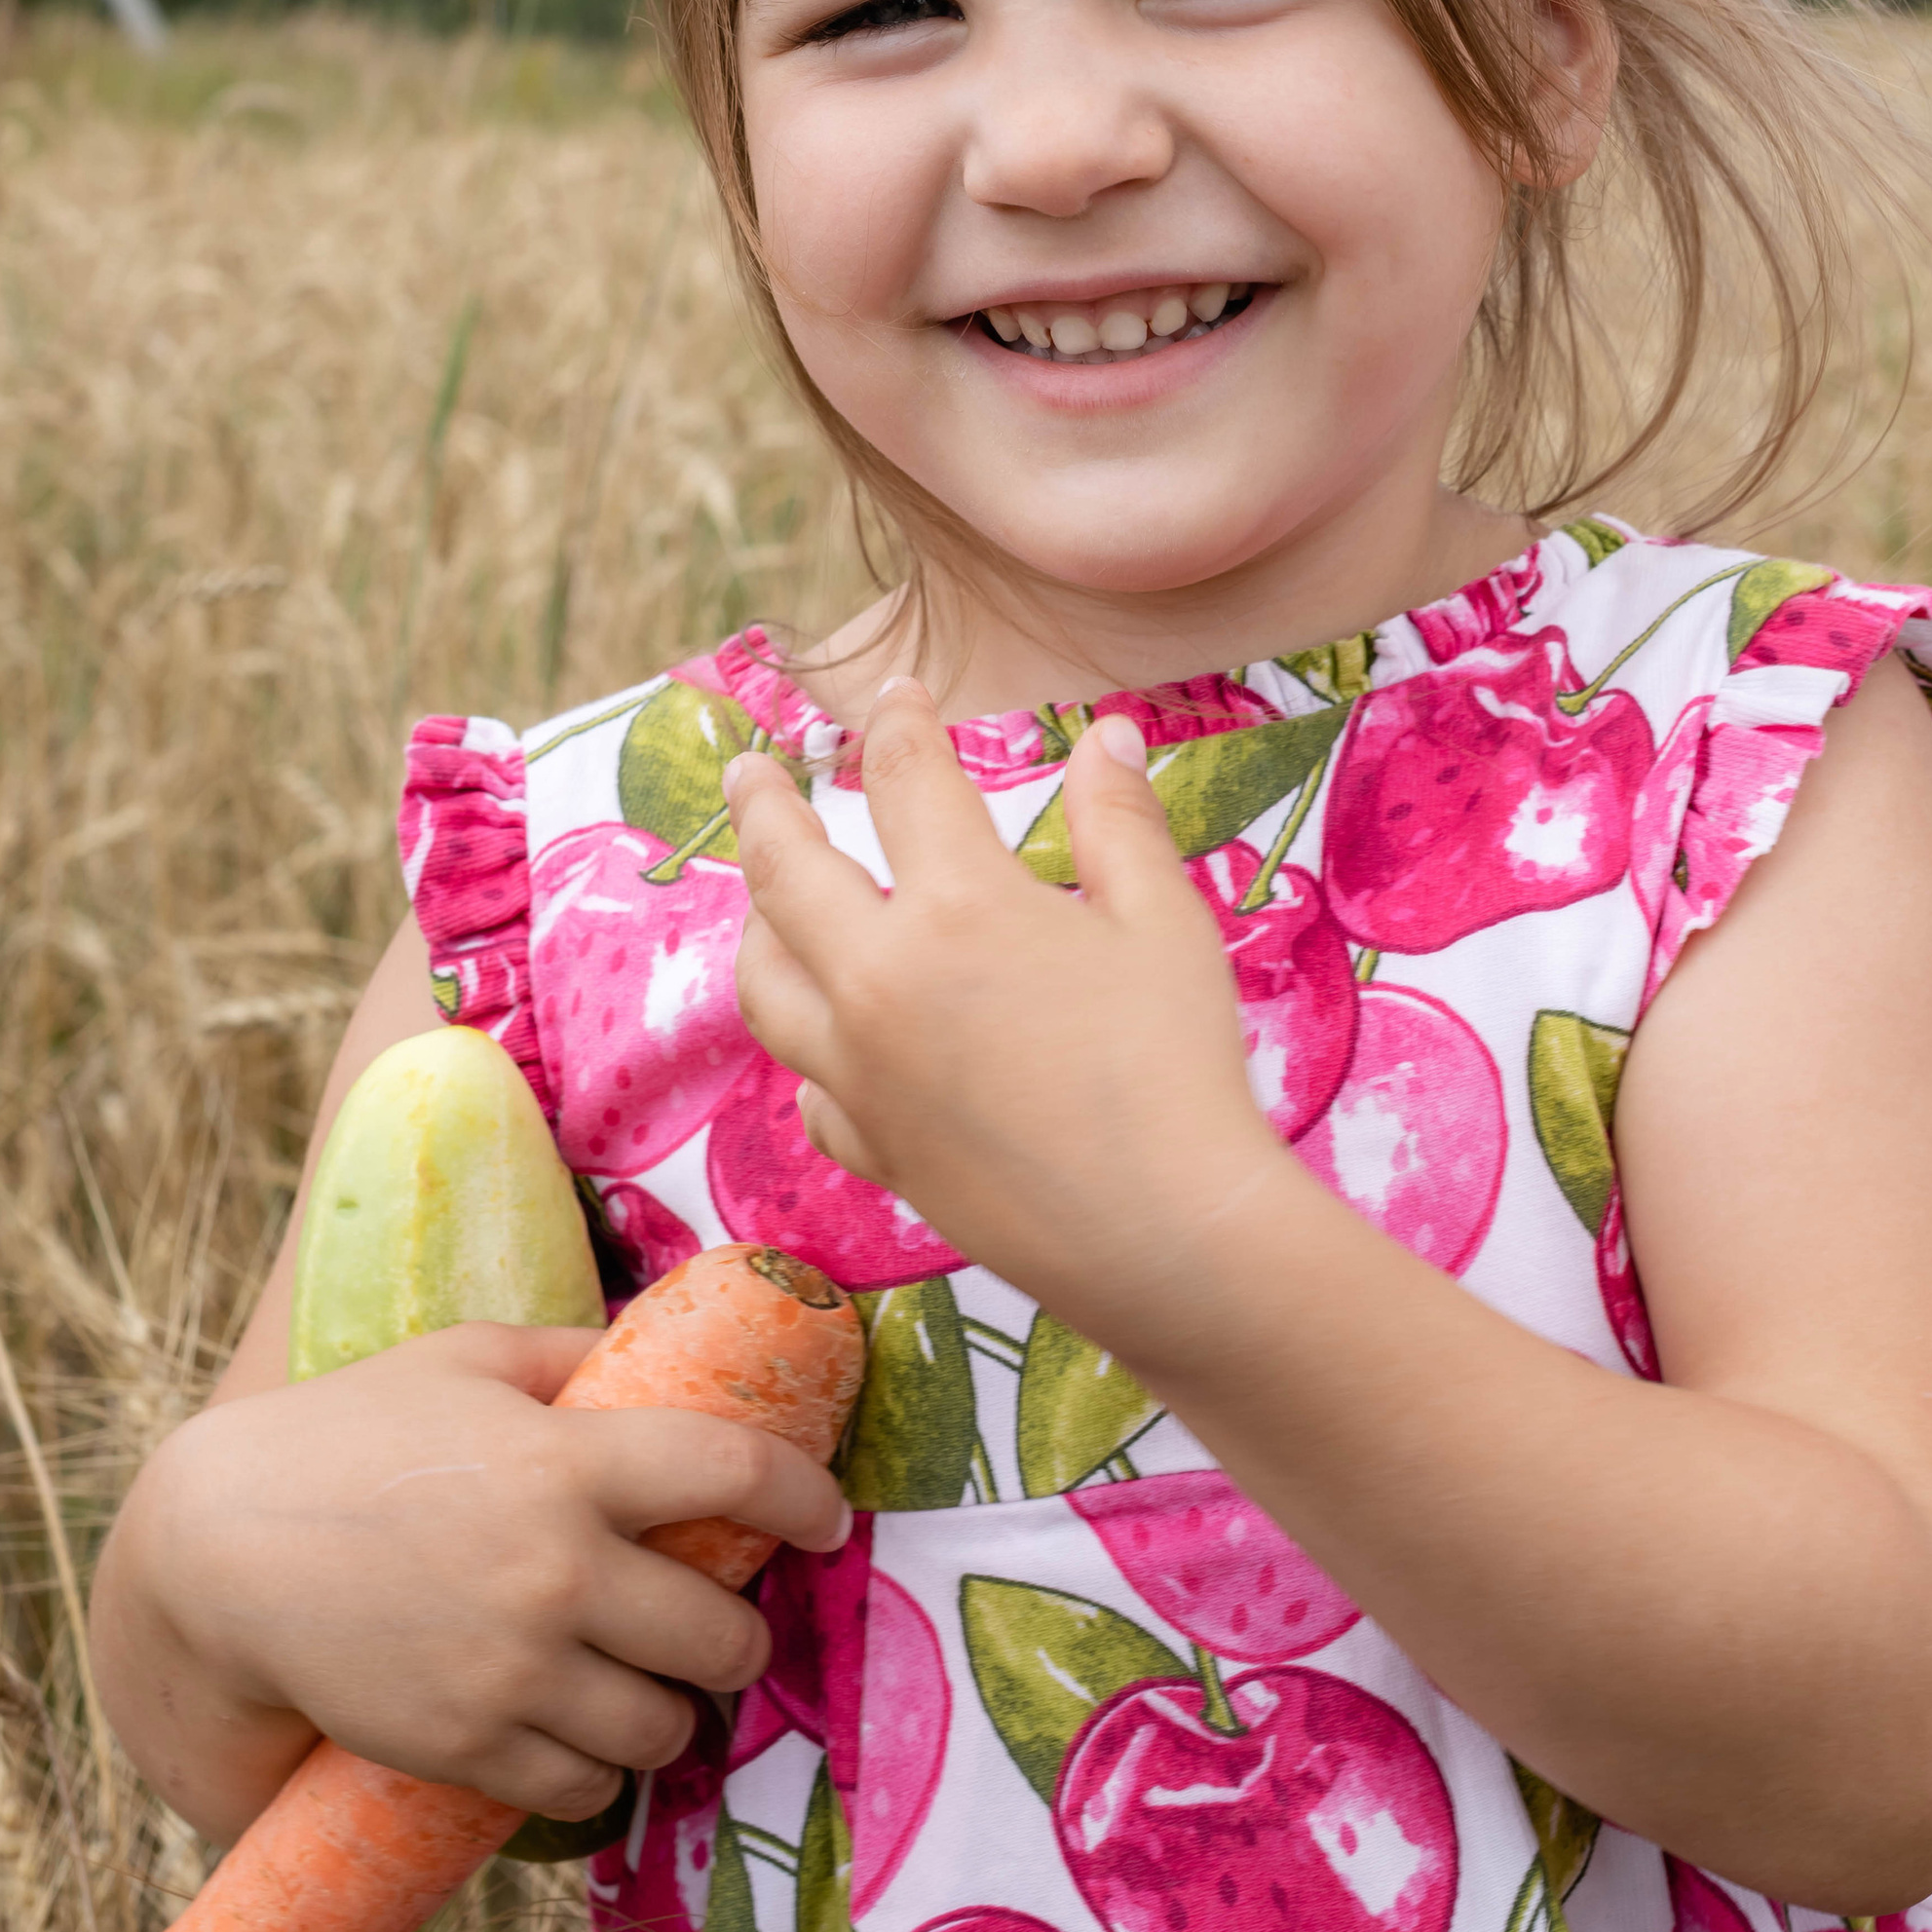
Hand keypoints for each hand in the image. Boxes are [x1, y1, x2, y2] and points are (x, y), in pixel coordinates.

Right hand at [122, 1323, 850, 1819]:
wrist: (220, 1552)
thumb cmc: (349, 1435)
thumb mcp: (465, 1359)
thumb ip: (571, 1356)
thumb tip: (657, 1351)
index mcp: (569, 1461)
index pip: (737, 1475)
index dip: (807, 1499)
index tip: (830, 1518)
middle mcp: (558, 1572)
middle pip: (723, 1636)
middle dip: (740, 1638)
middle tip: (723, 1627)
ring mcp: (515, 1672)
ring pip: (665, 1727)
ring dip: (674, 1711)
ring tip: (654, 1687)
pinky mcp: (469, 1748)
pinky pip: (586, 1787)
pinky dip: (600, 1769)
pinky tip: (583, 1734)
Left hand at [725, 682, 1295, 1365]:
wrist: (1165, 1236)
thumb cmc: (1178, 1066)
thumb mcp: (1164, 923)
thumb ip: (1120, 822)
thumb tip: (1106, 737)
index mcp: (958, 907)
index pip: (904, 778)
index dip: (899, 722)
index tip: (899, 694)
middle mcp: (880, 982)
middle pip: (786, 870)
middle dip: (764, 805)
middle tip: (753, 770)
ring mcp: (861, 1073)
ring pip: (765, 982)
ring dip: (760, 924)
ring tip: (771, 898)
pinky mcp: (871, 1149)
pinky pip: (809, 1087)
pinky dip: (811, 1049)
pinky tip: (834, 1039)